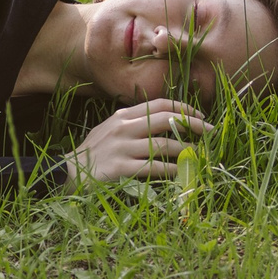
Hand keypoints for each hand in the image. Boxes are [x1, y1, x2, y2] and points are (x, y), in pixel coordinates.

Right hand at [68, 97, 213, 184]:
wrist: (67, 174)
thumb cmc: (93, 155)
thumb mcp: (109, 131)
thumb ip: (132, 124)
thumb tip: (164, 122)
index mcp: (122, 116)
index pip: (158, 104)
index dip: (183, 108)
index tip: (200, 115)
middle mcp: (123, 128)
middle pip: (165, 120)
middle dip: (193, 124)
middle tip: (210, 132)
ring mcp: (121, 148)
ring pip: (163, 145)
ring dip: (186, 150)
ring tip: (200, 155)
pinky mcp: (120, 168)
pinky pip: (153, 167)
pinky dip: (172, 169)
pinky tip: (182, 172)